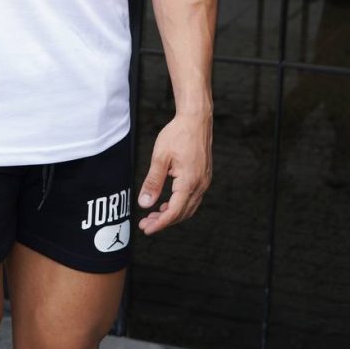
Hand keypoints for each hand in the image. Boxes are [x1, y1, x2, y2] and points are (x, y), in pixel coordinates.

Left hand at [137, 111, 212, 235]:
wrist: (196, 119)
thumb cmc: (178, 134)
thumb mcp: (160, 157)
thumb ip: (153, 182)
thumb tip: (144, 204)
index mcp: (189, 182)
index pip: (174, 212)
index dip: (160, 224)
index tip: (146, 229)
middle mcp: (200, 185)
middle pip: (182, 213)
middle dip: (163, 222)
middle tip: (145, 224)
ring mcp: (204, 182)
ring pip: (188, 208)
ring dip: (171, 215)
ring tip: (153, 216)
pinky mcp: (203, 177)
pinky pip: (191, 198)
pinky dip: (179, 205)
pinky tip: (166, 204)